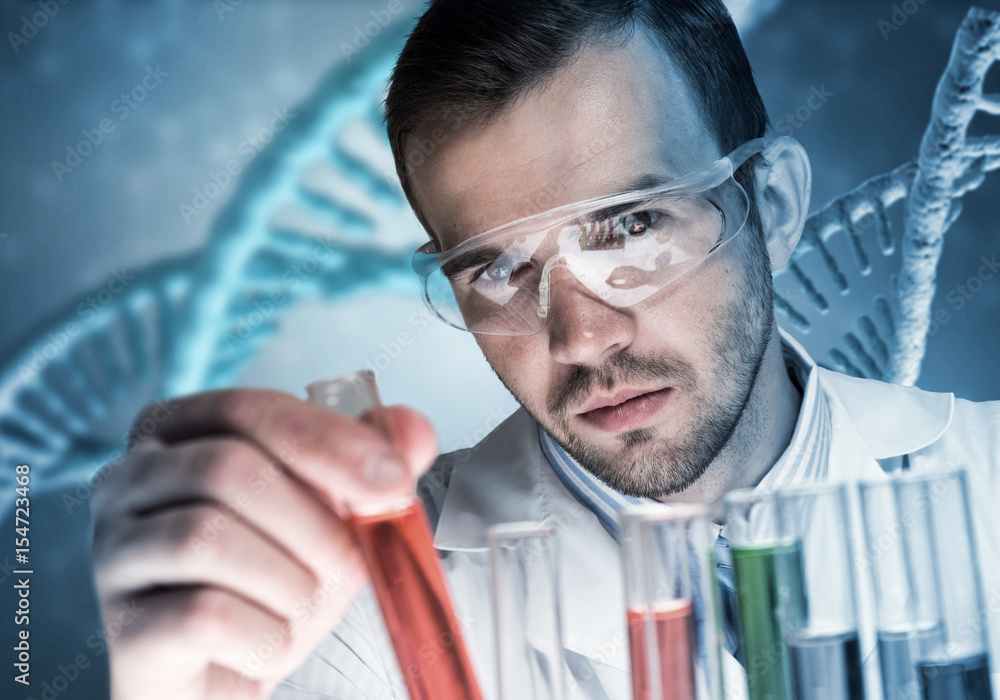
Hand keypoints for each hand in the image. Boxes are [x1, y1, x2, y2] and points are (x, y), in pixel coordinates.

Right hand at [90, 388, 436, 698]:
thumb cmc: (269, 587)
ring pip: (209, 538)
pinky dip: (265, 638)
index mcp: (178, 434)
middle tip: (350, 565)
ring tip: (300, 608)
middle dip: (315, 523)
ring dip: (290, 583)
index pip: (250, 408)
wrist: (223, 679)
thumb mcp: (329, 519)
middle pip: (229, 469)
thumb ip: (367, 467)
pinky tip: (269, 646)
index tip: (394, 481)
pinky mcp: (121, 626)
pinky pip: (203, 616)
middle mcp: (127, 481)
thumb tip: (413, 428)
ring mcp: (114, 553)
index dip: (329, 440)